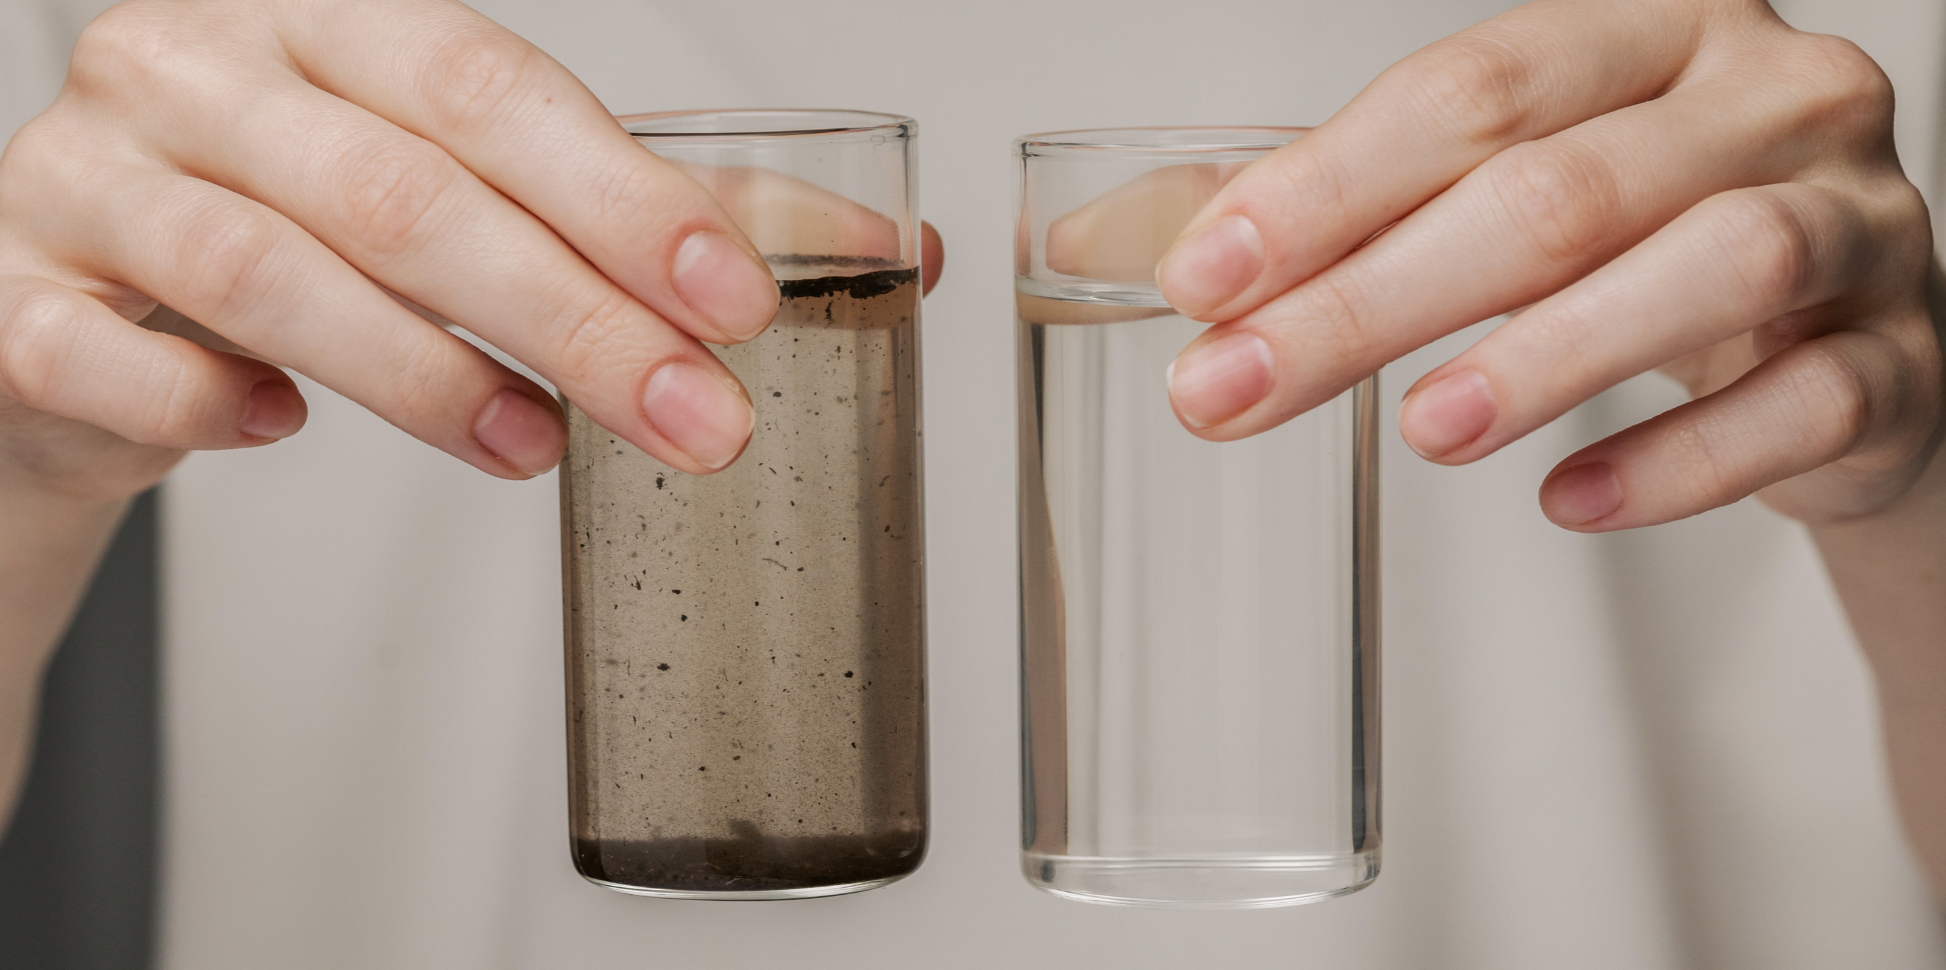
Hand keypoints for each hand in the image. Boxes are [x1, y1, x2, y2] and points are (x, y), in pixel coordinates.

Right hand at [0, 0, 939, 505]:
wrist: (86, 308)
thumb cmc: (304, 228)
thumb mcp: (474, 192)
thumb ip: (658, 218)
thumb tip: (895, 254)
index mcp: (323, 15)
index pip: (489, 86)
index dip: (622, 197)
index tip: (739, 303)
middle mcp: (199, 67)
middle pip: (405, 190)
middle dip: (572, 317)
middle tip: (695, 421)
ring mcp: (86, 174)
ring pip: (267, 272)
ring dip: (428, 378)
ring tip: (540, 450)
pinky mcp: (12, 292)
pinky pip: (104, 353)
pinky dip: (209, 403)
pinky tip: (286, 430)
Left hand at [1155, 0, 1938, 531]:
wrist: (1837, 343)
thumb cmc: (1643, 243)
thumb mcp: (1493, 192)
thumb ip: (1328, 209)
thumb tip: (1116, 241)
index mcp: (1649, 30)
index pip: (1471, 89)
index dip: (1324, 187)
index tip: (1199, 279)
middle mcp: (1768, 96)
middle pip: (1559, 187)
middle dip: (1374, 297)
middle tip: (1237, 389)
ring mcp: (1860, 220)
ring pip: (1712, 265)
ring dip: (1544, 355)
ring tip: (1421, 431)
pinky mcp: (1903, 357)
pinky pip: (1804, 404)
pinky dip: (1678, 459)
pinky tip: (1568, 503)